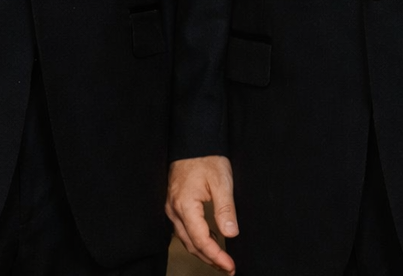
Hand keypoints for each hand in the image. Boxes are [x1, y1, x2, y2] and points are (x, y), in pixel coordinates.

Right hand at [166, 156, 237, 273]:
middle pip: (191, 243)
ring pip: (185, 238)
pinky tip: (209, 240)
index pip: (200, 240)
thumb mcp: (222, 181)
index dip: (216, 256)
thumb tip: (231, 234)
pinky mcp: (174, 203)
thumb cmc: (207, 157)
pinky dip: (196, 239)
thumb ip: (225, 209)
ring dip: (203, 251)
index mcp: (184, 205)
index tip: (230, 265)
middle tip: (228, 268)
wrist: (193, 140)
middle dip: (210, 258)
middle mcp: (173, 209)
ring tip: (221, 259)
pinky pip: (183, 228)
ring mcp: (171, 206)